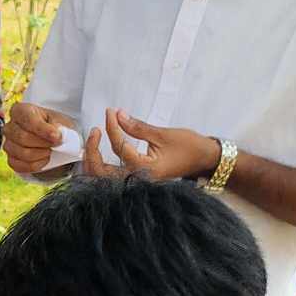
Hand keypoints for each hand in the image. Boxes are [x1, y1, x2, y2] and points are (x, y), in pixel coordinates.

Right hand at [6, 100, 80, 174]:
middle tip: (56, 144)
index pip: (27, 120)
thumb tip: (55, 135)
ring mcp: (8, 144)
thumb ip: (57, 126)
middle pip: (23, 137)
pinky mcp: (11, 160)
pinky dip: (37, 165)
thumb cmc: (54, 127)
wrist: (52, 140)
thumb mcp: (59, 121)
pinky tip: (44, 159)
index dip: (43, 130)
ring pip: (23, 153)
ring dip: (42, 154)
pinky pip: (21, 166)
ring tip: (50, 150)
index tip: (57, 136)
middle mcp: (10, 127)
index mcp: (20, 111)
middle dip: (43, 143)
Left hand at [81, 108, 220, 182]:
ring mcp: (134, 184)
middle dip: (92, 150)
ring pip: (101, 179)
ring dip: (92, 160)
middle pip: (100, 173)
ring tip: (93, 140)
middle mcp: (136, 181)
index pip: (119, 148)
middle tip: (95, 130)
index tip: (111, 112)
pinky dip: (99, 167)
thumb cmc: (188, 147)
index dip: (112, 127)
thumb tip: (117, 114)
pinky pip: (108, 178)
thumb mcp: (162, 134)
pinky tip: (97, 152)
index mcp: (145, 170)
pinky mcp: (134, 182)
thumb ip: (137, 127)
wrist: (203, 160)